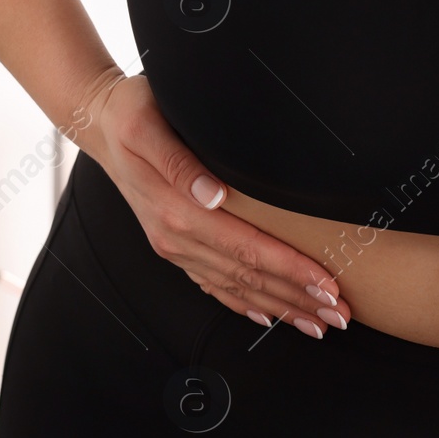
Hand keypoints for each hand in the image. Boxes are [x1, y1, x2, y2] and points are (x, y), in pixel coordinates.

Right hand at [67, 71, 349, 337]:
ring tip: (316, 324)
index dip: (290, 270)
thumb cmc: (132, 113)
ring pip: (234, 286)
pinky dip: (242, 303)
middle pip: (246, 276)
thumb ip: (179, 161)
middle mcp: (174, 236)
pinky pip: (211, 284)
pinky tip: (266, 315)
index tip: (327, 286)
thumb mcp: (149, 125)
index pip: (246, 248)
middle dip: (296, 298)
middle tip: (339, 316)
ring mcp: (172, 245)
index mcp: (175, 210)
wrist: (99, 124)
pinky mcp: (173, 245)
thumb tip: (214, 194)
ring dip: (278, 307)